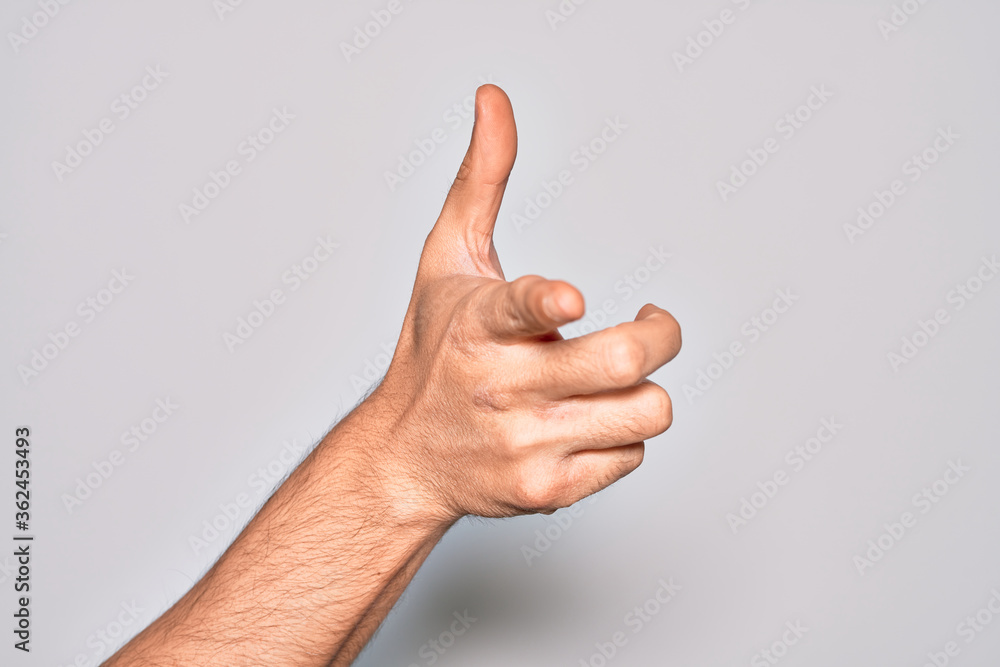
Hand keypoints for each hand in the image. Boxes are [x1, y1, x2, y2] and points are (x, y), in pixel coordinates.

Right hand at [361, 85, 680, 522]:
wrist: (405, 457)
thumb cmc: (433, 352)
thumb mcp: (446, 262)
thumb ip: (481, 180)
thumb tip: (494, 98)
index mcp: (474, 327)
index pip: (515, 311)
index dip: (546, 304)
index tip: (572, 302)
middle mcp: (497, 389)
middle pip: (622, 362)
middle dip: (661, 335)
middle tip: (654, 323)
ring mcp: (523, 445)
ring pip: (646, 410)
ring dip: (641, 386)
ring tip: (609, 378)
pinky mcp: (546, 491)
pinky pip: (632, 454)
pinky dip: (622, 432)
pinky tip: (585, 421)